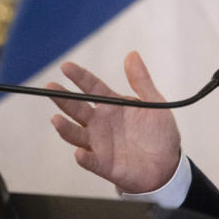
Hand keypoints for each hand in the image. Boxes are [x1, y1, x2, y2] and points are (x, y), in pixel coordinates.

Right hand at [48, 51, 181, 193]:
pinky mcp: (103, 163)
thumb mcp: (154, 103)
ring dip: (65, 128)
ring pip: (76, 134)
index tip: (66, 66)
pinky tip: (79, 153)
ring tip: (57, 119)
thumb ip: (141, 80)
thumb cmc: (159, 133)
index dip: (79, 77)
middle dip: (64, 99)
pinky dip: (83, 158)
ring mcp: (100, 144)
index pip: (92, 88)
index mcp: (113, 106)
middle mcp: (101, 123)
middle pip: (78, 109)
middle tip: (51, 88)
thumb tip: (132, 54)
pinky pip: (90, 161)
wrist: (167, 164)